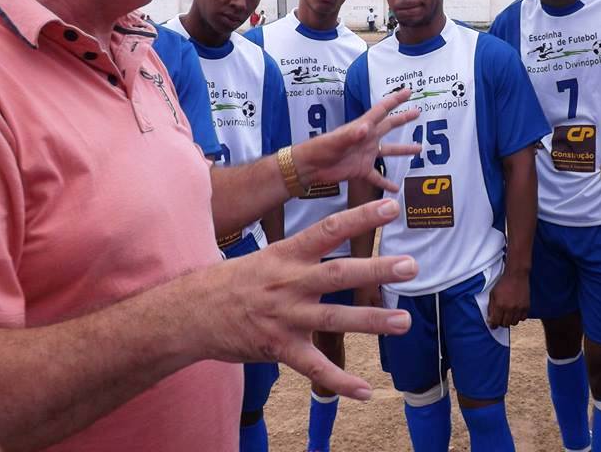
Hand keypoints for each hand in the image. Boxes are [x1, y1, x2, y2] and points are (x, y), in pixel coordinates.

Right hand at [205, 199, 416, 398]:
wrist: (189, 313)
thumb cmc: (234, 281)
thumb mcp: (267, 256)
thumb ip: (303, 253)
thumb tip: (337, 237)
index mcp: (286, 255)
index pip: (328, 230)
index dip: (360, 218)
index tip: (391, 208)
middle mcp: (289, 283)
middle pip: (339, 274)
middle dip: (376, 270)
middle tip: (411, 266)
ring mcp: (285, 317)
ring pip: (335, 318)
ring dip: (371, 320)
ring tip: (403, 321)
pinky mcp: (279, 348)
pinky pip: (314, 367)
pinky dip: (340, 381)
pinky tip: (365, 390)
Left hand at [293, 88, 420, 193]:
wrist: (310, 167)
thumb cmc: (321, 148)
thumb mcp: (337, 140)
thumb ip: (351, 134)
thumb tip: (366, 128)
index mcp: (363, 127)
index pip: (382, 110)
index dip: (395, 100)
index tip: (409, 91)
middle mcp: (367, 139)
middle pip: (389, 126)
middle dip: (403, 118)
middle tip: (418, 112)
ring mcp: (365, 154)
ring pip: (388, 151)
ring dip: (403, 150)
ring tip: (418, 149)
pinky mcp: (361, 170)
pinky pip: (377, 177)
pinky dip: (386, 182)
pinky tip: (396, 188)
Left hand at [487, 270, 528, 327]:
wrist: (516, 275)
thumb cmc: (503, 284)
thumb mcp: (492, 294)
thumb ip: (491, 308)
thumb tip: (490, 320)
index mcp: (499, 305)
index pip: (495, 322)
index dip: (493, 325)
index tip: (493, 325)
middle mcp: (509, 308)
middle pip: (505, 324)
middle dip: (501, 322)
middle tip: (500, 318)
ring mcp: (519, 308)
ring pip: (514, 323)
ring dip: (510, 320)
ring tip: (508, 314)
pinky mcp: (526, 306)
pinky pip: (522, 318)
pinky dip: (519, 317)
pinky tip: (516, 311)